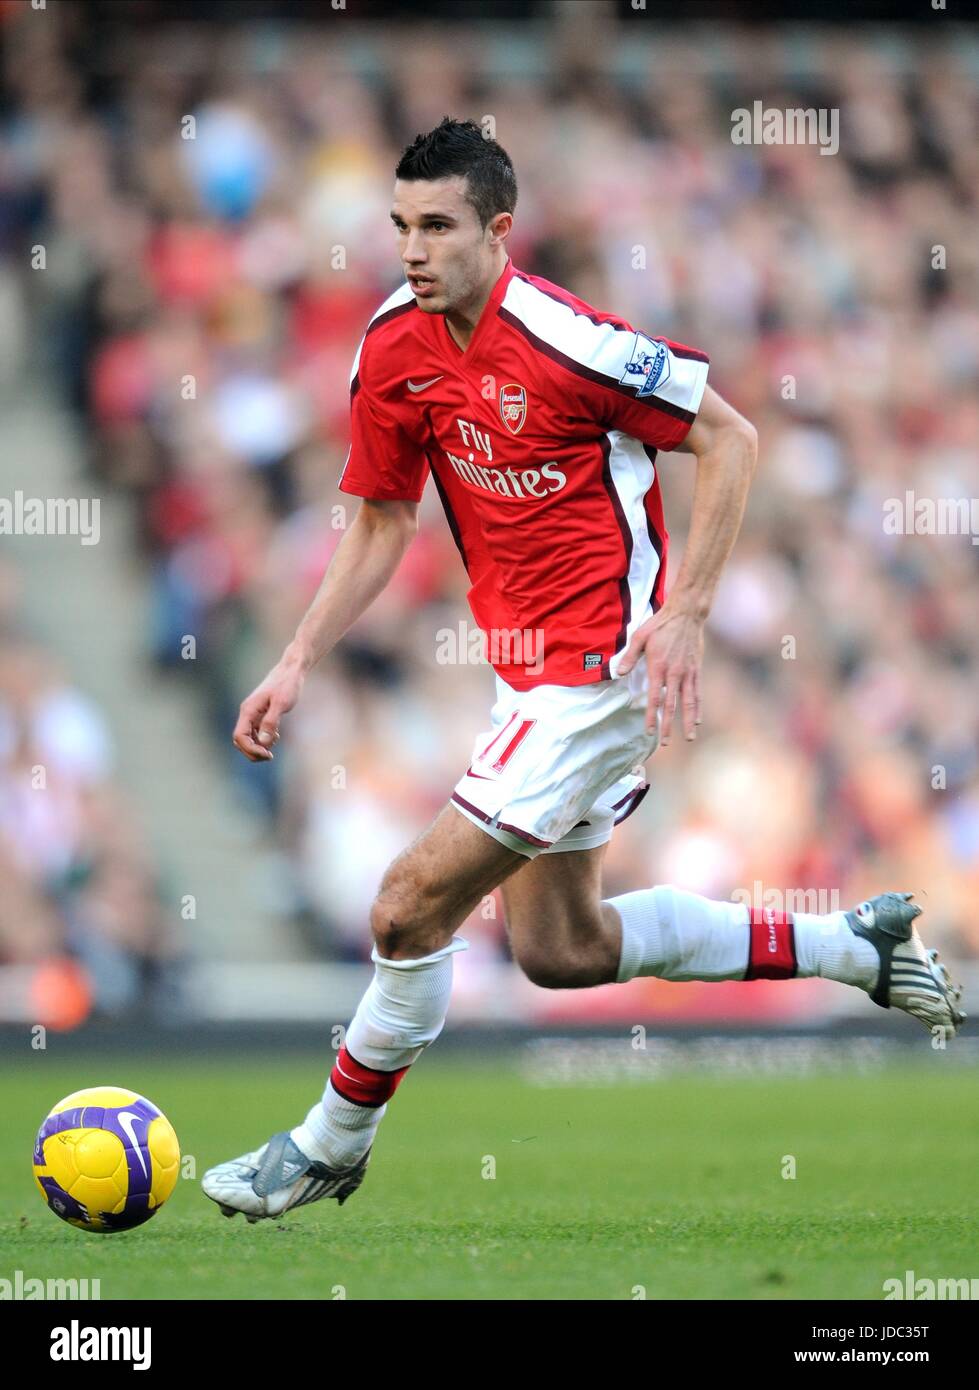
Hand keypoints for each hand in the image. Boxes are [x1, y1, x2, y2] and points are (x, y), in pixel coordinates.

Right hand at [232, 655, 305, 761]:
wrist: (291, 670)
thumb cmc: (287, 684)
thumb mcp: (281, 704)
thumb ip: (271, 722)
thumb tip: (263, 742)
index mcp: (248, 710)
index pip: (240, 737)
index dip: (251, 749)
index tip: (268, 754)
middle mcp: (247, 713)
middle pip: (240, 741)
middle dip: (253, 751)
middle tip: (270, 756)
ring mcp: (253, 714)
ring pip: (248, 738)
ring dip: (258, 746)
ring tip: (275, 742)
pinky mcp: (260, 714)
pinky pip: (256, 732)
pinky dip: (263, 739)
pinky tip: (276, 736)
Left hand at [616, 608, 703, 744]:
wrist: (686, 613)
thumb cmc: (660, 624)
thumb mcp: (640, 637)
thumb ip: (629, 657)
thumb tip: (618, 673)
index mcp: (658, 667)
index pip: (654, 698)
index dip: (652, 716)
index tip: (649, 731)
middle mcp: (675, 673)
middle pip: (672, 705)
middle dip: (668, 725)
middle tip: (664, 743)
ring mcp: (688, 673)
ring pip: (688, 703)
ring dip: (688, 722)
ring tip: (688, 738)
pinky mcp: (697, 670)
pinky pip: (698, 693)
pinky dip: (698, 708)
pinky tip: (698, 719)